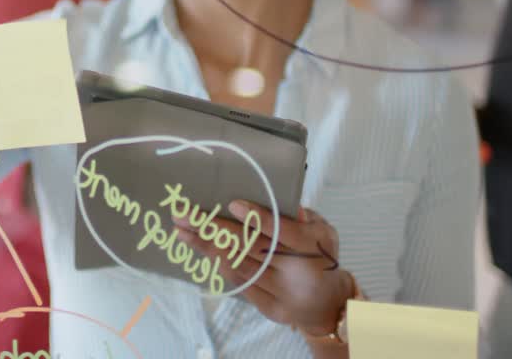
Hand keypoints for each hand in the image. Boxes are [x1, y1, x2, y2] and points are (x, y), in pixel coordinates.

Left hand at [175, 200, 353, 336]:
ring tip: (182, 232)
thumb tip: (289, 204)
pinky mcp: (270, 307)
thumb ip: (305, 218)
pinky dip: (220, 266)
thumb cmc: (319, 258)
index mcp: (310, 247)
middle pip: (250, 248)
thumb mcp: (324, 232)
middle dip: (213, 229)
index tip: (231, 204)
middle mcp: (295, 272)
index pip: (280, 231)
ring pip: (239, 266)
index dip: (256, 218)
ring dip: (207, 248)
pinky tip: (202, 250)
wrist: (329, 305)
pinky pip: (240, 283)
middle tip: (184, 214)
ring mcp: (282, 293)